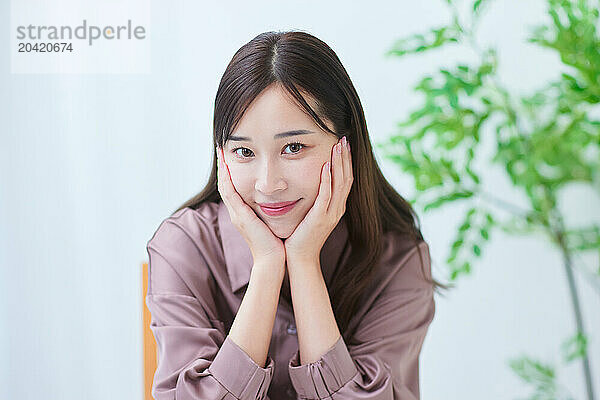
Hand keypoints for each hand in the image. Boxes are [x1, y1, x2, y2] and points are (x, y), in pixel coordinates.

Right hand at [216, 145, 286, 268]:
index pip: (233, 187)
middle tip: (221, 147)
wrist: (273, 261)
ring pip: (224, 186)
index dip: (230, 171)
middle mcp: (237, 212)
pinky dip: (227, 179)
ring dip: (221, 168)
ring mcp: (236, 215)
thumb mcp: (271, 222)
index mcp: (243, 213)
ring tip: (220, 151)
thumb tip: (278, 198)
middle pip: (225, 184)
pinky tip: (226, 166)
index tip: (229, 155)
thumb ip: (270, 210)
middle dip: (222, 166)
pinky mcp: (241, 217)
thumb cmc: (276, 243)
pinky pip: (230, 194)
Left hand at [284, 136, 353, 264]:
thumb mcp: (310, 213)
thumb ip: (314, 199)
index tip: (343, 144)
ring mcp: (331, 214)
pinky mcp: (320, 218)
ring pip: (340, 183)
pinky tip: (326, 166)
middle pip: (347, 178)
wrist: (300, 258)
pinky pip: (326, 196)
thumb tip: (309, 182)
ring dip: (339, 163)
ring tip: (338, 146)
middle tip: (344, 138)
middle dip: (345, 157)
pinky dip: (327, 180)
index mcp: (336, 207)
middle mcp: (337, 209)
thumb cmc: (301, 235)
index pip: (345, 179)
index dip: (346, 161)